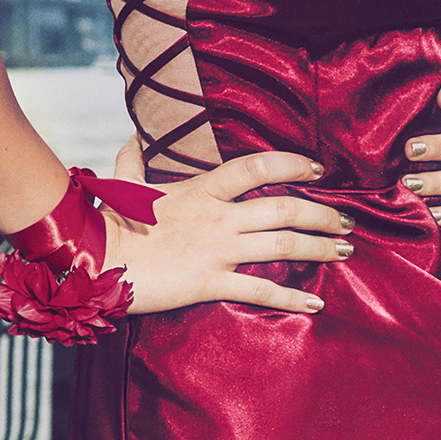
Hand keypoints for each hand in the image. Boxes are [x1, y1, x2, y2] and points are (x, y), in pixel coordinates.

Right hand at [103, 151, 353, 316]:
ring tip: (346, 251)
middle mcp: (217, 217)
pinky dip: (291, 297)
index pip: (256, 167)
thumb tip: (130, 138)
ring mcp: (216, 250)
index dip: (292, 163)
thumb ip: (132, 162)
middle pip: (283, 208)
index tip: (317, 168)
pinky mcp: (209, 282)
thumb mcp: (123, 186)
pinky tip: (316, 301)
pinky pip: (260, 290)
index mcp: (200, 189)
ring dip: (319, 247)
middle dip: (322, 213)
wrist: (93, 260)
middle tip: (347, 221)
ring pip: (282, 244)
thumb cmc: (108, 223)